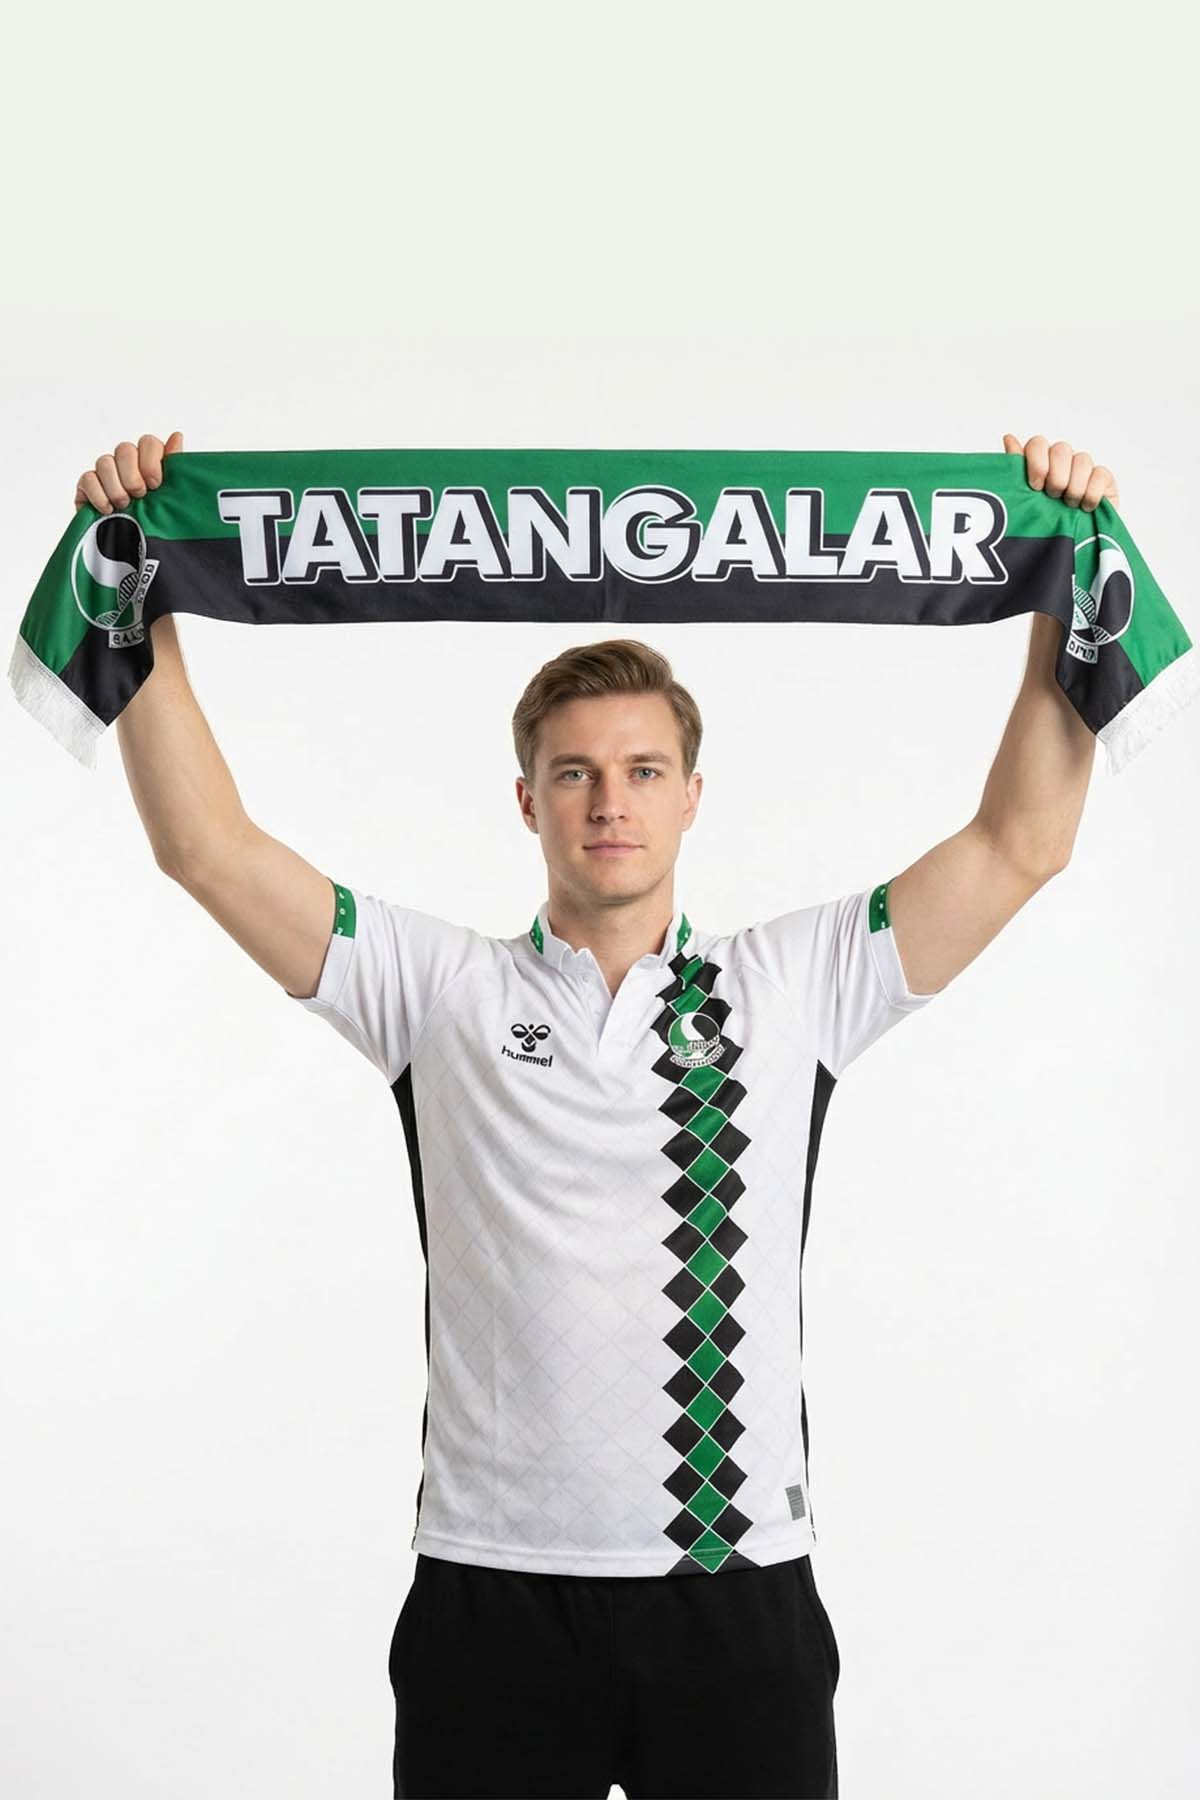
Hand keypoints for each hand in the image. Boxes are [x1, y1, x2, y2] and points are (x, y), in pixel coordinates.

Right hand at [74, 431, 184, 514]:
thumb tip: (177, 435)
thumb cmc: (156, 523)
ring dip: (116, 486)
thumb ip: (174, 465)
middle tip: (140, 496)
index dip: (150, 461)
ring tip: (124, 505)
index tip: (156, 485)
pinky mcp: (87, 487)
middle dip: (133, 475)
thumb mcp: (172, 496)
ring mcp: (106, 474)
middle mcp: (127, 464)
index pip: (148, 443)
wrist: (134, 553)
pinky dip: (99, 494)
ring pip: (104, 462)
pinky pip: (88, 478)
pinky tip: (108, 510)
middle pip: (124, 449)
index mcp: (150, 462)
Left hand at [1003, 434, 1118, 511]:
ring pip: (1082, 460)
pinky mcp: (1103, 479)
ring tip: (1069, 506)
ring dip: (1074, 488)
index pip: (1038, 444)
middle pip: (1061, 449)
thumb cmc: (1043, 522)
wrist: (1070, 545)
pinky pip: (1100, 474)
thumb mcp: (1023, 499)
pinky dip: (1092, 493)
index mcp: (1040, 461)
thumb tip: (1008, 438)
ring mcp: (1083, 468)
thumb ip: (1016, 469)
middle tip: (1054, 497)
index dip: (1037, 463)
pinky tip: (1085, 507)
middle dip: (1056, 477)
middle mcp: (1062, 460)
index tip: (1035, 487)